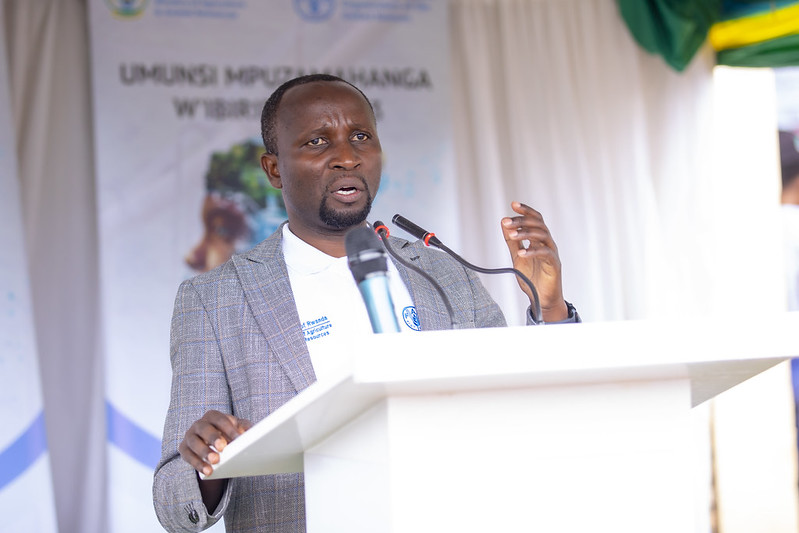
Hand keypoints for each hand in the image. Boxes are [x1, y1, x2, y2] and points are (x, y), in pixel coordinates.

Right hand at [179, 410, 250, 476]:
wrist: (214, 447)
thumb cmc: (227, 435)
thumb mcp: (237, 430)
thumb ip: (244, 428)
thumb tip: (248, 432)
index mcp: (213, 416)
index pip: (220, 419)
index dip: (229, 428)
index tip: (239, 438)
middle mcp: (199, 424)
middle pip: (204, 428)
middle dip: (213, 437)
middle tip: (223, 447)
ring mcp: (190, 436)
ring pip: (194, 442)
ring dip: (204, 451)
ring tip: (215, 461)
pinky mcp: (184, 449)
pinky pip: (188, 456)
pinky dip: (198, 464)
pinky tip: (208, 471)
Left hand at [501, 201, 567, 321]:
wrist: (541, 300)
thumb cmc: (532, 279)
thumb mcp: (517, 257)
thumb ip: (512, 241)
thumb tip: (503, 223)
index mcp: (538, 240)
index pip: (535, 219)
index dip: (525, 210)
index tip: (513, 204)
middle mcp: (547, 243)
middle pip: (538, 224)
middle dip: (522, 220)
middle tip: (508, 221)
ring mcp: (552, 253)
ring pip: (542, 235)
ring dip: (526, 233)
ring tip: (511, 235)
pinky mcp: (554, 264)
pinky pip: (545, 253)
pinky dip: (533, 251)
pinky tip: (522, 252)